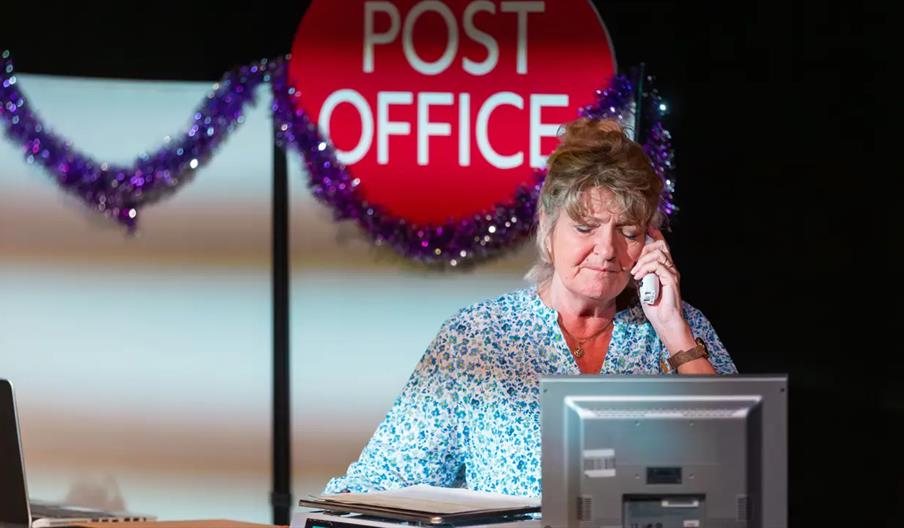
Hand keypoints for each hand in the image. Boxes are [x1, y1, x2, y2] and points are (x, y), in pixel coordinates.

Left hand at [629, 228, 693, 350]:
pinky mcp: (672, 280)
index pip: (662, 247)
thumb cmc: (654, 307)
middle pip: (660, 247)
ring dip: (642, 262)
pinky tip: (639, 277)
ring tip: (635, 273)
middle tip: (634, 264)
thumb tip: (631, 266)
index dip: (656, 236)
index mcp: (665, 269)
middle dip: (644, 250)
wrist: (665, 322)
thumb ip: (641, 275)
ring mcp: (673, 274)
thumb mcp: (643, 287)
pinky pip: (658, 266)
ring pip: (658, 255)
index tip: (647, 229)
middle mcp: (671, 269)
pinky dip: (646, 269)